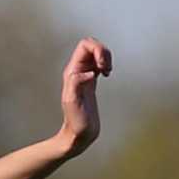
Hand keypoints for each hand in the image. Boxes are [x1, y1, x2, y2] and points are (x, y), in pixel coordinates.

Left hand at [54, 38, 110, 156]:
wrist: (78, 134)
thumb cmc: (76, 122)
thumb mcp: (73, 103)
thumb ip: (76, 85)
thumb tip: (87, 73)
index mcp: (72, 72)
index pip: (85, 45)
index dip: (98, 49)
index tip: (102, 67)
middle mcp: (77, 71)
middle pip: (91, 45)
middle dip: (103, 51)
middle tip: (105, 68)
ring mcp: (84, 75)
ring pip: (97, 52)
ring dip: (106, 57)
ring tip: (106, 71)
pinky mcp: (91, 81)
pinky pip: (99, 62)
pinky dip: (107, 63)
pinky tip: (106, 74)